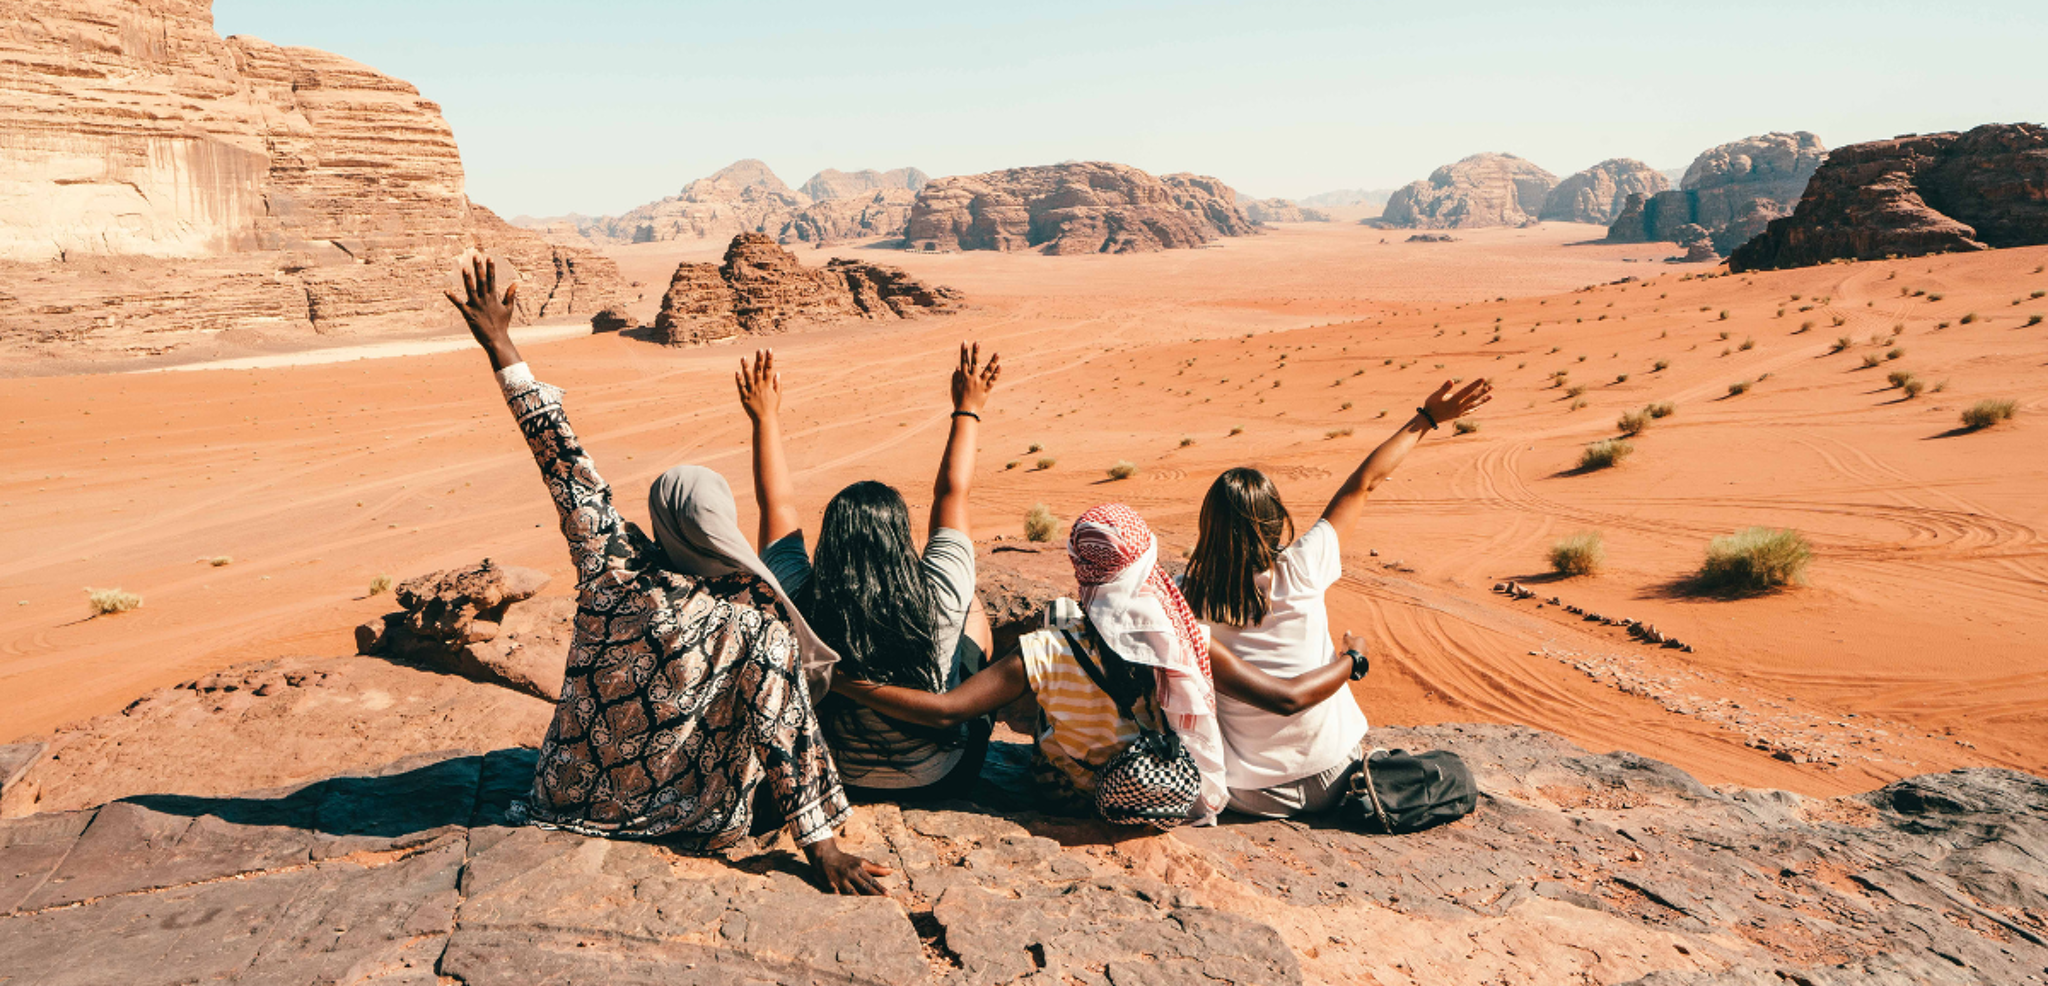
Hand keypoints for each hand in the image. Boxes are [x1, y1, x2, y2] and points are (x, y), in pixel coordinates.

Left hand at [443, 253, 520, 368]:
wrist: (496, 340)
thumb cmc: (502, 324)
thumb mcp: (508, 308)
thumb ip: (510, 295)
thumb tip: (515, 283)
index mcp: (493, 297)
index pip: (492, 280)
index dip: (490, 268)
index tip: (489, 257)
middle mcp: (485, 300)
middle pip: (482, 281)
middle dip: (479, 268)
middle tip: (476, 256)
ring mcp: (477, 307)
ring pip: (471, 290)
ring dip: (467, 279)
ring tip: (464, 268)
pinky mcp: (469, 314)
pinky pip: (459, 305)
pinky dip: (453, 298)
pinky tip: (446, 291)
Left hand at [736, 349, 781, 421]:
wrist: (765, 420)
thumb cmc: (772, 409)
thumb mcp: (777, 396)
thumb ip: (777, 384)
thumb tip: (777, 373)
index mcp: (768, 385)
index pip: (769, 369)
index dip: (769, 359)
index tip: (769, 349)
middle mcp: (760, 386)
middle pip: (759, 370)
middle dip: (759, 359)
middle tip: (759, 349)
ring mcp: (752, 391)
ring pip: (748, 377)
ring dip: (746, 367)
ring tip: (743, 357)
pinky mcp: (745, 397)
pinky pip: (741, 387)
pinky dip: (739, 380)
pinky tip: (736, 371)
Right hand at [805, 839, 892, 895]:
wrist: (826, 855)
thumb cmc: (846, 860)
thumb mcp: (861, 862)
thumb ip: (876, 868)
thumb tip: (891, 871)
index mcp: (859, 869)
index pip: (872, 881)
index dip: (880, 888)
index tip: (888, 895)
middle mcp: (850, 874)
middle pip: (863, 887)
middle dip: (873, 894)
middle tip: (882, 902)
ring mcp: (840, 880)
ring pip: (850, 891)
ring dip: (858, 898)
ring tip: (865, 907)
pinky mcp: (830, 883)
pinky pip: (834, 891)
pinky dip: (837, 896)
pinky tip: (841, 903)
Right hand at [950, 342, 1000, 413]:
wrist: (966, 412)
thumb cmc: (959, 400)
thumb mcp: (955, 388)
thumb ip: (955, 377)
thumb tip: (957, 367)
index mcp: (964, 377)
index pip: (964, 361)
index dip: (964, 351)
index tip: (965, 342)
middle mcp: (972, 378)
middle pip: (974, 363)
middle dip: (975, 352)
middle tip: (977, 342)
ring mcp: (980, 383)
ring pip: (987, 370)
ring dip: (992, 361)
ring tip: (997, 353)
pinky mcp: (986, 389)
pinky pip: (993, 380)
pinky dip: (996, 373)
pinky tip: (1000, 366)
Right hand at [1342, 631, 1368, 679]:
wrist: (1354, 658)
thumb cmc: (1350, 646)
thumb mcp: (1346, 638)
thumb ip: (1347, 635)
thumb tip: (1348, 631)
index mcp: (1362, 640)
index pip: (1355, 639)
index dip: (1348, 641)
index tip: (1344, 644)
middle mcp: (1365, 646)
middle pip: (1355, 646)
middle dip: (1348, 648)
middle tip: (1342, 650)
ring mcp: (1365, 653)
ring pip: (1355, 652)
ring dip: (1349, 653)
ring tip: (1342, 655)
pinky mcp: (1363, 660)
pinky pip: (1355, 658)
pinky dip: (1351, 658)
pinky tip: (1345, 659)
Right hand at [1423, 378, 1491, 423]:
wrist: (1428, 420)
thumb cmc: (1430, 405)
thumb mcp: (1435, 395)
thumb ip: (1444, 388)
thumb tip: (1451, 380)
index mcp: (1454, 400)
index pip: (1467, 390)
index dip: (1475, 384)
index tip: (1483, 379)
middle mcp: (1459, 406)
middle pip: (1473, 398)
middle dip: (1483, 391)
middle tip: (1492, 386)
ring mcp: (1460, 411)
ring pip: (1474, 405)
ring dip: (1483, 400)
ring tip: (1491, 396)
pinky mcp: (1458, 415)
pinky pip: (1470, 411)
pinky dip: (1476, 407)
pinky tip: (1481, 405)